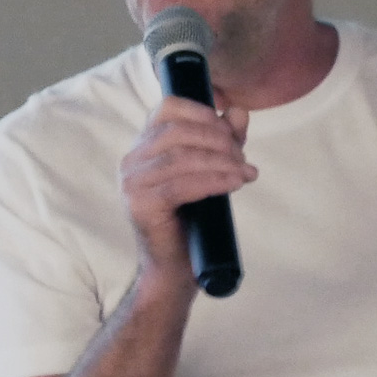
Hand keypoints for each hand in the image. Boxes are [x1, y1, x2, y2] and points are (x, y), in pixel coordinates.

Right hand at [119, 98, 255, 285]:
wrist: (174, 269)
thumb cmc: (193, 218)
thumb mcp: (212, 169)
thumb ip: (224, 138)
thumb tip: (239, 111)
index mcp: (144, 146)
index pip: (167, 107)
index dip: (202, 111)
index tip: (230, 129)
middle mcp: (131, 160)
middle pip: (177, 131)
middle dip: (218, 139)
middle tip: (244, 156)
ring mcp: (131, 183)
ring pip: (180, 156)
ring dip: (221, 160)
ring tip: (245, 172)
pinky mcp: (140, 205)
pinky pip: (181, 184)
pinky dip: (214, 180)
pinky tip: (235, 183)